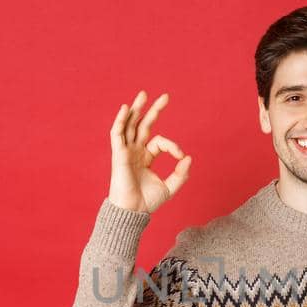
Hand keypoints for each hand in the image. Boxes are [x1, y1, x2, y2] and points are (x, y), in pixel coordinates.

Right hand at [108, 89, 191, 212]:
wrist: (132, 212)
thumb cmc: (147, 202)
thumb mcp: (170, 187)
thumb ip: (181, 174)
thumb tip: (189, 157)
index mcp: (145, 157)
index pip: (160, 142)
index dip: (173, 146)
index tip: (181, 157)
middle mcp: (134, 151)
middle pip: (143, 125)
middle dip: (154, 110)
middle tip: (166, 97)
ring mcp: (125, 151)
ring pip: (130, 125)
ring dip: (136, 109)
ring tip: (144, 93)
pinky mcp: (118, 154)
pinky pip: (117, 134)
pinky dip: (120, 121)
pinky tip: (126, 108)